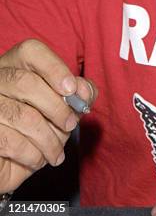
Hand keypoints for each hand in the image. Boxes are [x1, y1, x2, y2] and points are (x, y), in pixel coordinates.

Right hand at [0, 38, 97, 193]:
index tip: (72, 89)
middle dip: (56, 107)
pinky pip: (10, 141)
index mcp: (15, 66)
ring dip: (48, 139)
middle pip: (25, 82)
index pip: (31, 51)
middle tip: (71, 125)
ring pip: (21, 115)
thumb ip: (79, 93)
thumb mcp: (63, 108)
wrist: (10, 164)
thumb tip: (84, 90)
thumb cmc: (37, 130)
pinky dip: (32, 154)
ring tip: (57, 152)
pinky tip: (39, 159)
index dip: (54, 67)